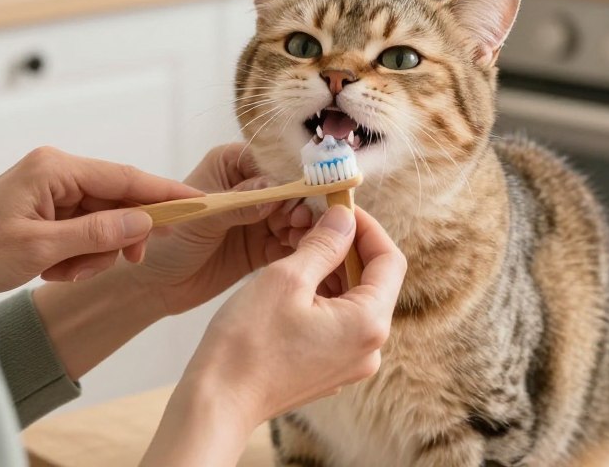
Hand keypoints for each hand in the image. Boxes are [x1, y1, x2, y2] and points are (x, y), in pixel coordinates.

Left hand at [0, 147, 200, 293]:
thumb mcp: (41, 249)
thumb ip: (98, 234)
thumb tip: (145, 222)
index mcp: (56, 168)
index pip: (124, 177)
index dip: (164, 192)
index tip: (198, 202)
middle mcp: (57, 170)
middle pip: (116, 201)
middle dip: (117, 238)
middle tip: (121, 264)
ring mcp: (51, 187)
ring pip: (101, 220)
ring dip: (91, 252)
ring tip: (63, 272)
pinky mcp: (45, 205)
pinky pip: (81, 228)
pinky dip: (76, 253)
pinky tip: (53, 269)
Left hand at [129, 142, 312, 315]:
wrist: (154, 285)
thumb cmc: (166, 240)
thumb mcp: (201, 217)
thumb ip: (239, 205)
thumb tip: (276, 193)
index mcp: (232, 164)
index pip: (270, 160)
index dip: (290, 172)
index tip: (308, 185)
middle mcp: (250, 187)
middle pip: (288, 188)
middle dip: (298, 202)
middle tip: (299, 219)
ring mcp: (259, 218)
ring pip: (293, 215)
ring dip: (301, 224)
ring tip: (298, 235)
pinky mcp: (264, 247)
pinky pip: (289, 243)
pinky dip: (298, 246)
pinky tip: (301, 250)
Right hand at [141, 204, 406, 465]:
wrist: (218, 402)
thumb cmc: (248, 341)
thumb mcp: (287, 278)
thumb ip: (324, 243)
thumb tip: (345, 217)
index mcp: (368, 323)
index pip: (389, 260)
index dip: (367, 227)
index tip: (340, 207)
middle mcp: (370, 348)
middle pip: (374, 281)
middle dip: (349, 246)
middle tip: (316, 222)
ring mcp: (350, 363)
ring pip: (354, 300)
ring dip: (334, 270)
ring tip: (300, 249)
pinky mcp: (329, 370)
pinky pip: (339, 322)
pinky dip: (324, 295)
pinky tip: (294, 282)